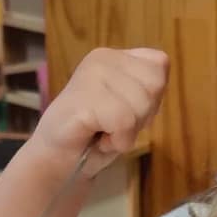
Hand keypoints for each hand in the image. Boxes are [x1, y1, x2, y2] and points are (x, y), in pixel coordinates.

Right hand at [33, 47, 168, 177]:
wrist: (56, 160)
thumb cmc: (95, 135)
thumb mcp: (131, 106)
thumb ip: (147, 89)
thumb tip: (158, 82)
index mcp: (115, 56)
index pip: (159, 65)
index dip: (152, 97)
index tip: (126, 112)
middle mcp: (102, 58)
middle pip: (155, 84)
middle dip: (142, 115)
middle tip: (114, 124)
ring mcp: (91, 76)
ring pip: (142, 104)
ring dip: (128, 130)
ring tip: (104, 131)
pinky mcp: (84, 99)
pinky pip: (124, 121)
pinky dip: (118, 141)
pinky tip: (99, 139)